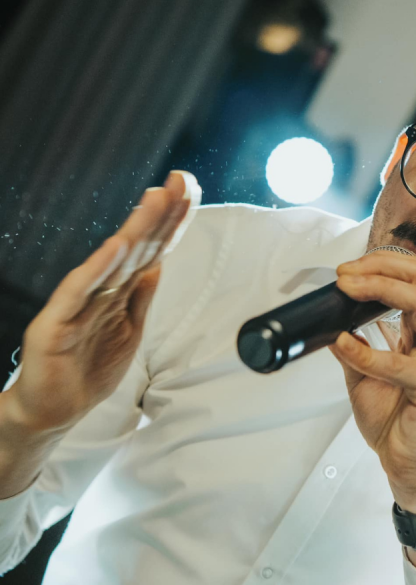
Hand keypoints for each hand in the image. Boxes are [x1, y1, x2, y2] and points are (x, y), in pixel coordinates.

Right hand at [7, 171, 200, 432]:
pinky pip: (80, 292)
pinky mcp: (57, 323)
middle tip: (180, 181)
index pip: (152, 249)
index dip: (171, 222)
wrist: (51, 408)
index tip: (189, 191)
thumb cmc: (87, 368)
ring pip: (114, 260)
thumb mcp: (129, 329)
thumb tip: (159, 263)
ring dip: (136, 229)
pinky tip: (116, 246)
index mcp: (120, 291)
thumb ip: (141, 295)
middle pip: (138, 246)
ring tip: (156, 200)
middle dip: (160, 213)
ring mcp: (78, 304)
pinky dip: (98, 268)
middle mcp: (100, 290)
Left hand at [328, 252, 415, 503]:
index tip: (345, 272)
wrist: (413, 466)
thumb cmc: (397, 421)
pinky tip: (343, 344)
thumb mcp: (365, 375)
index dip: (381, 264)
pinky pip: (398, 361)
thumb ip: (355, 347)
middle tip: (343, 275)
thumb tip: (329, 321)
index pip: (414, 277)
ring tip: (346, 290)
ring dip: (378, 289)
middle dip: (379, 266)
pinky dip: (365, 351)